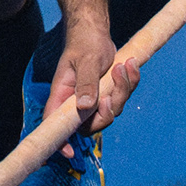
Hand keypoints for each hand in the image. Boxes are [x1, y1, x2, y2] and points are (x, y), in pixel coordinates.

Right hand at [43, 22, 122, 145]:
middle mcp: (76, 102)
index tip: (69, 153)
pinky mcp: (107, 95)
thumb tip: (85, 107)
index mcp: (63, 96)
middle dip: (108, 110)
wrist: (94, 32)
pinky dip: (130, 83)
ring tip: (124, 66)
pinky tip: (130, 65)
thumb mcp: (85, 61)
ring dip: (123, 90)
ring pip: (111, 111)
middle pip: (92, 124)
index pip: (56, 124)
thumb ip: (86, 84)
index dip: (60, 142)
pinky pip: (122, 99)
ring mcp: (93, 100)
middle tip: (113, 88)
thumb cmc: (84, 44)